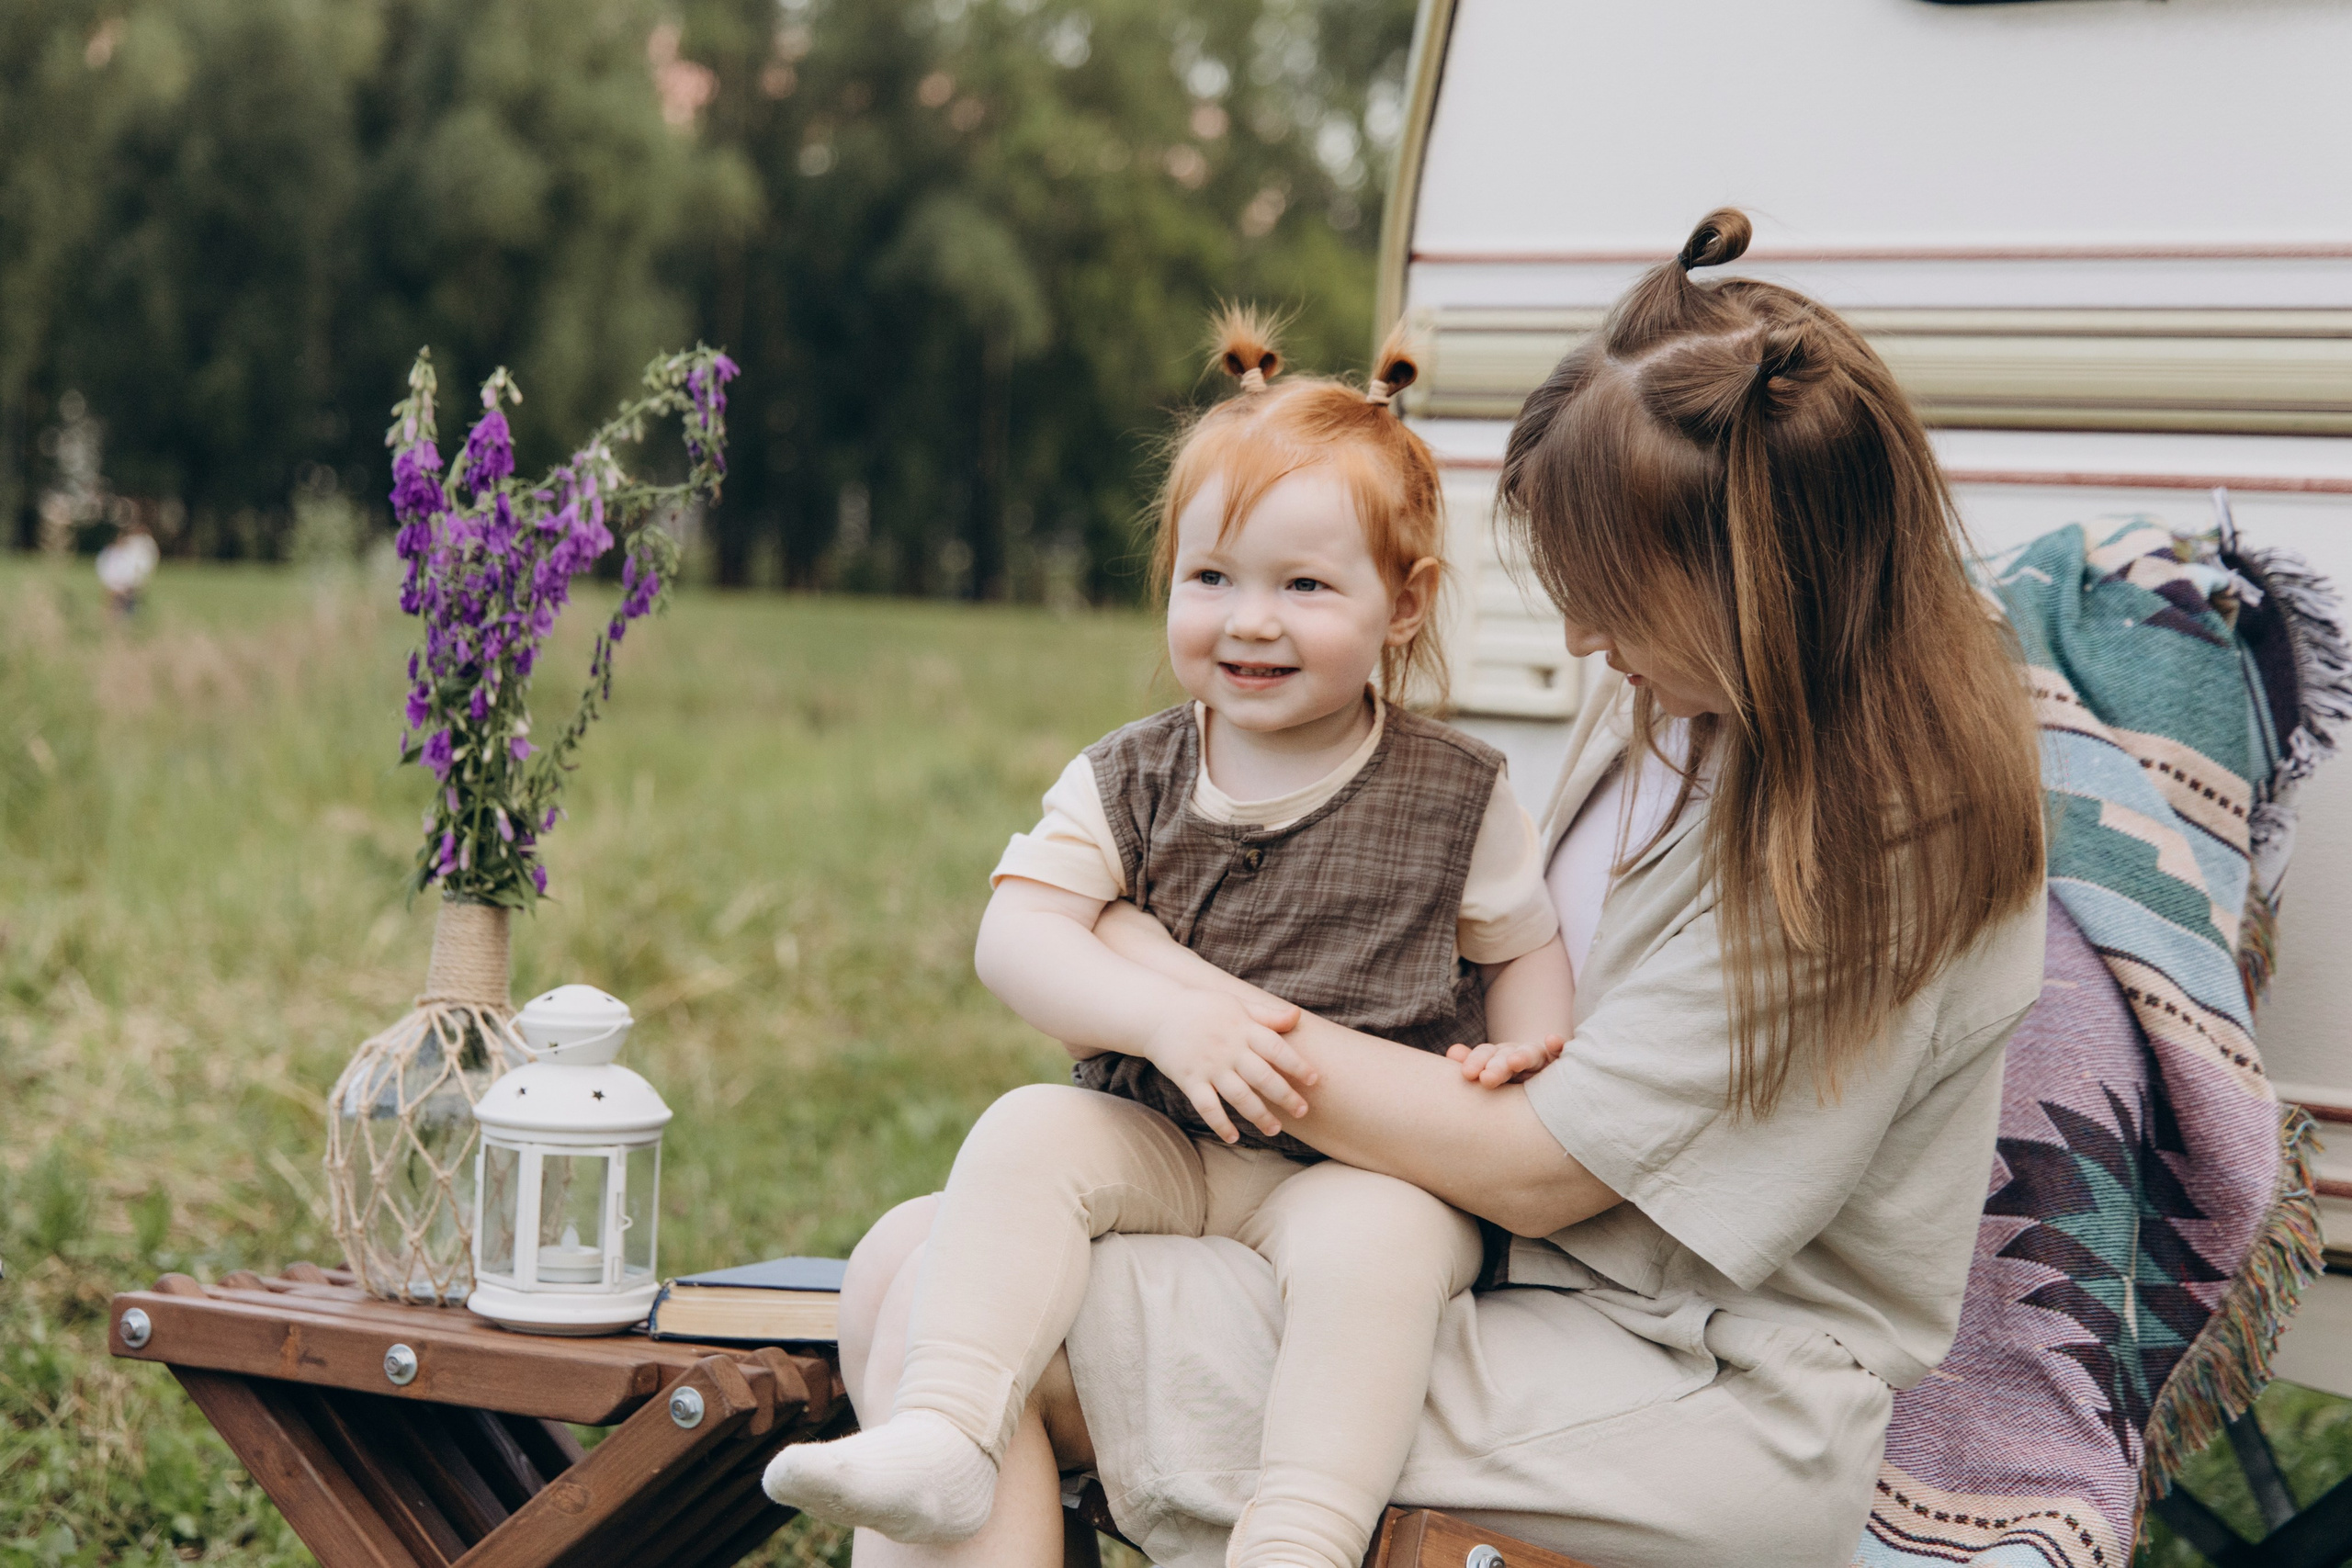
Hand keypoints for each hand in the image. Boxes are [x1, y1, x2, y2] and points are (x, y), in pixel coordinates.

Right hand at [1141, 989, 1312, 1143]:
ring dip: (1258, 1115)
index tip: (1314, 1080)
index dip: (1297, 1065)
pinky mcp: (1189, 1080)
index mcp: (1243, 1029)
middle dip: (1285, 1096)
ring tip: (1274, 1129)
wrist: (1157, 1013)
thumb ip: (1267, 1015)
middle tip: (1302, 1112)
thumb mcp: (1236, 1005)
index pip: (1276, 1049)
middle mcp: (1229, 1049)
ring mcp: (1209, 1066)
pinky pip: (1207, 1106)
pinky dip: (1220, 1123)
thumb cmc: (1202, 1008)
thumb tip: (1297, 1016)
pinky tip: (1233, 1137)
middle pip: (1262, 1076)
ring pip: (1239, 1096)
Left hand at [1446, 1036, 1564, 1088]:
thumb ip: (1472, 1064)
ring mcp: (1540, 1057)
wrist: (1543, 1080)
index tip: (1467, 1073)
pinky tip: (1552, 1040)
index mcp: (1498, 1057)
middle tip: (1487, 1078)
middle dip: (1496, 1066)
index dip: (1476, 1061)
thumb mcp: (1491, 1073)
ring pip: (1531, 1054)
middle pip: (1505, 1056)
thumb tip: (1452, 1052)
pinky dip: (1557, 1045)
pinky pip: (1560, 1053)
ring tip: (1514, 1062)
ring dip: (1523, 1056)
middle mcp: (1518, 1053)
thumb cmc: (1510, 1080)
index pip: (1486, 1054)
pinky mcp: (1560, 1061)